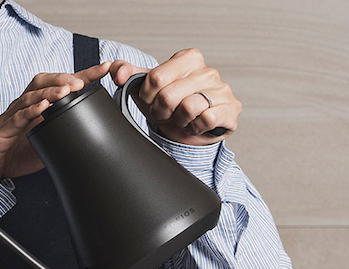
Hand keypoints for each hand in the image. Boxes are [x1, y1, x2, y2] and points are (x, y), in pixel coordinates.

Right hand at [0, 63, 112, 179]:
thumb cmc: (15, 150)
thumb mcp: (47, 142)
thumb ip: (64, 135)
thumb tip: (91, 137)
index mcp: (37, 105)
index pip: (61, 84)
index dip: (83, 75)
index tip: (104, 69)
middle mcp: (25, 105)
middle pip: (44, 81)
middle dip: (64, 78)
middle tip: (83, 80)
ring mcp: (14, 115)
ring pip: (32, 96)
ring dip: (50, 92)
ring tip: (66, 90)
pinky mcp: (4, 129)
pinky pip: (18, 117)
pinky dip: (31, 111)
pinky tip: (43, 108)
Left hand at [109, 48, 241, 144]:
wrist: (191, 129)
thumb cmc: (168, 106)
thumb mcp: (145, 89)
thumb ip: (127, 74)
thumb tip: (117, 72)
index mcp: (188, 58)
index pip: (155, 78)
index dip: (147, 97)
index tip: (151, 100)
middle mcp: (208, 71)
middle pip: (168, 96)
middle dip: (161, 112)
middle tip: (166, 113)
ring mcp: (222, 89)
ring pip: (188, 108)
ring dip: (178, 121)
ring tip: (181, 118)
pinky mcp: (231, 108)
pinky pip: (205, 119)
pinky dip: (195, 127)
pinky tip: (195, 124)